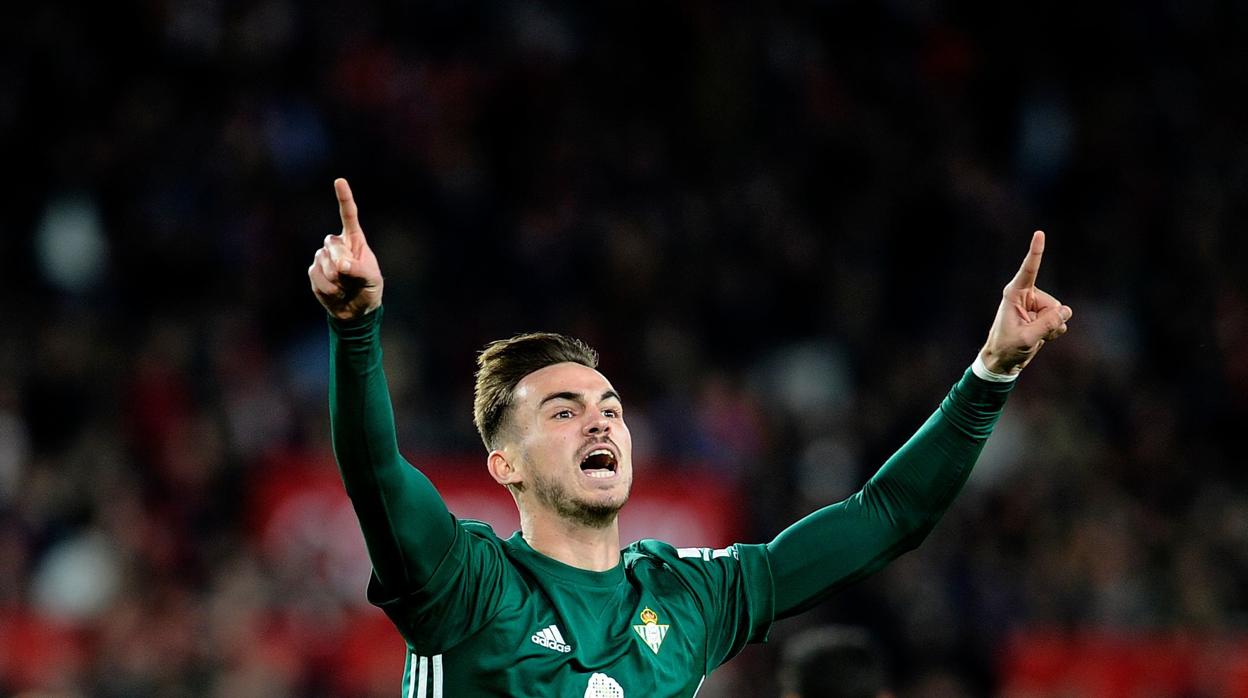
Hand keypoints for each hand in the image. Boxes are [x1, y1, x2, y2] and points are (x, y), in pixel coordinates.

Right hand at [308, 178, 383, 319]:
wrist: (356, 309)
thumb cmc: (369, 289)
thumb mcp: (372, 279)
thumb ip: (359, 270)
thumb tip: (341, 266)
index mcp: (354, 239)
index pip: (348, 215)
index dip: (344, 198)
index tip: (340, 181)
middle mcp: (337, 244)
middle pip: (333, 245)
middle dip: (342, 265)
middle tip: (352, 278)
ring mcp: (323, 257)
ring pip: (324, 264)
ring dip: (336, 281)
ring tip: (346, 286)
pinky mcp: (314, 271)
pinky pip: (317, 278)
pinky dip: (328, 289)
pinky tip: (336, 292)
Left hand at [979, 231, 1072, 374]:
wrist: (1003, 361)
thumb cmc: (1007, 347)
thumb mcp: (1027, 337)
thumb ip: (1048, 324)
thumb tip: (1066, 311)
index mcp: (1015, 293)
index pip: (1029, 269)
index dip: (1036, 251)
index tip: (1039, 233)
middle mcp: (1026, 295)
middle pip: (1054, 304)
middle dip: (1049, 320)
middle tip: (1029, 332)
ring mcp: (1036, 305)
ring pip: (1060, 313)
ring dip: (1051, 327)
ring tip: (1032, 335)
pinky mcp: (1043, 315)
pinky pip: (1060, 321)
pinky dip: (1054, 331)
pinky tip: (1040, 337)